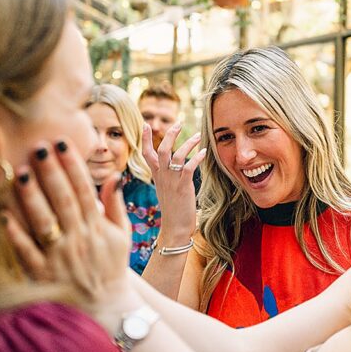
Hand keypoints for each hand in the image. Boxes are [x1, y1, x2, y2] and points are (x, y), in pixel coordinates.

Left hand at [4, 139, 132, 311]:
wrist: (106, 307)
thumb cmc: (112, 265)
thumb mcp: (123, 234)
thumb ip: (116, 204)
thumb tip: (115, 175)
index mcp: (97, 227)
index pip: (85, 189)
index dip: (73, 165)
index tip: (61, 142)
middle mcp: (79, 239)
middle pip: (63, 200)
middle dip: (51, 172)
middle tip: (38, 147)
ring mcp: (60, 257)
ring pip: (44, 222)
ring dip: (32, 197)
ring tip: (20, 172)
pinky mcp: (44, 275)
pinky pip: (27, 253)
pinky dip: (16, 235)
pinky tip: (3, 215)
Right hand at [141, 122, 204, 242]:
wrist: (174, 229)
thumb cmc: (173, 211)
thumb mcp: (165, 191)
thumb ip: (166, 177)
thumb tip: (172, 167)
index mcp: (156, 176)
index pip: (146, 154)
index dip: (146, 139)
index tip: (146, 124)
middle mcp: (162, 177)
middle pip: (161, 150)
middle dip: (169, 134)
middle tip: (178, 123)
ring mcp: (172, 182)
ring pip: (175, 156)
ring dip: (187, 143)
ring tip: (198, 136)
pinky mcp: (183, 187)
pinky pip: (188, 168)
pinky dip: (196, 158)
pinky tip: (204, 152)